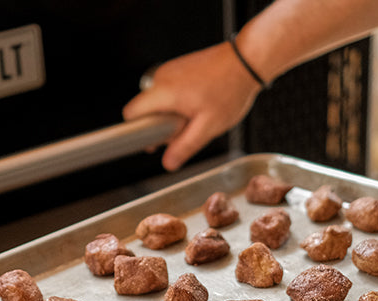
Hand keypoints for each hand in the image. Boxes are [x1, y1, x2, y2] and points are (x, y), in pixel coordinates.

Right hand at [122, 41, 262, 170]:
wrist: (246, 61)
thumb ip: (184, 147)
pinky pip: (169, 90)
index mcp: (163, 92)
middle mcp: (161, 77)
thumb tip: (168, 163)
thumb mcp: (208, 127)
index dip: (140, 131)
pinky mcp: (178, 66)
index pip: (131, 114)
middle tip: (188, 126)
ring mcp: (169, 69)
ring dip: (173, 112)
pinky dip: (180, 100)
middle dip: (162, 123)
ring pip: (158, 100)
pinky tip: (201, 101)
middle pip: (146, 109)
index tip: (158, 139)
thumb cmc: (230, 89)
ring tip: (198, 112)